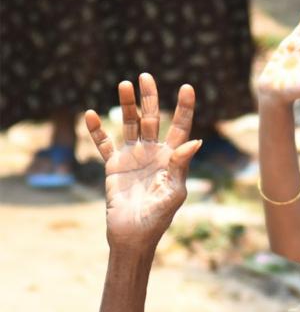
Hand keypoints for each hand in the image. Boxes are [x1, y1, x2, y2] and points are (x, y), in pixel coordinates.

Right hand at [85, 74, 200, 248]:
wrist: (133, 235)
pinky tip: (91, 115)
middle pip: (152, 119)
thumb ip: (181, 165)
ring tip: (124, 85)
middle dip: (149, 98)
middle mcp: (153, 154)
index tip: (187, 87)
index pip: (181, 129)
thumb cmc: (159, 217)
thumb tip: (195, 141)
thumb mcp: (174, 192)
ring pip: (129, 125)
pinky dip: (97, 130)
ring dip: (126, 105)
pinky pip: (104, 144)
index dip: (184, 109)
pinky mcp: (114, 166)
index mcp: (172, 159)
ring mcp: (133, 158)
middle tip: (145, 76)